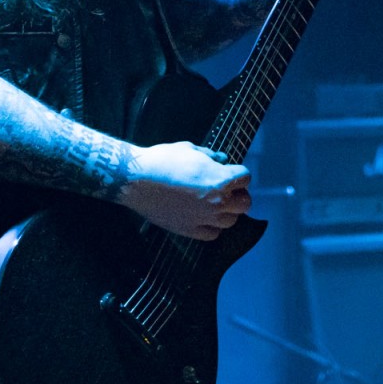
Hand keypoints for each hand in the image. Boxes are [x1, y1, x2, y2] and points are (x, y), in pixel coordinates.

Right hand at [117, 141, 251, 240]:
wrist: (137, 179)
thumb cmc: (163, 160)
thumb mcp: (190, 149)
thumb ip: (210, 156)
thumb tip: (221, 159)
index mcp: (221, 180)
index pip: (245, 178)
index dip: (238, 172)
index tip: (230, 171)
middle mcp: (217, 202)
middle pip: (245, 203)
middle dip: (238, 194)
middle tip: (227, 189)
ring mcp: (204, 218)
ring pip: (231, 221)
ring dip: (227, 211)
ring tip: (215, 203)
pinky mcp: (189, 230)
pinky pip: (212, 234)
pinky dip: (212, 227)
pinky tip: (203, 217)